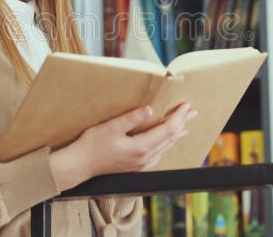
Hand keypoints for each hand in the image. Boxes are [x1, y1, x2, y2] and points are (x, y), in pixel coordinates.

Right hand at [49, 102, 197, 190]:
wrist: (80, 165)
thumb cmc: (92, 145)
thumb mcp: (110, 127)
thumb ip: (131, 118)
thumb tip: (150, 109)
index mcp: (141, 148)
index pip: (167, 130)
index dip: (178, 117)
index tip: (186, 105)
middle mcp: (145, 158)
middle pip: (170, 138)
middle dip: (182, 124)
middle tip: (193, 112)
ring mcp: (141, 164)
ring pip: (165, 147)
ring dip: (176, 133)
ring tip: (185, 125)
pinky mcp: (136, 166)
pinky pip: (158, 153)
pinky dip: (166, 143)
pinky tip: (166, 140)